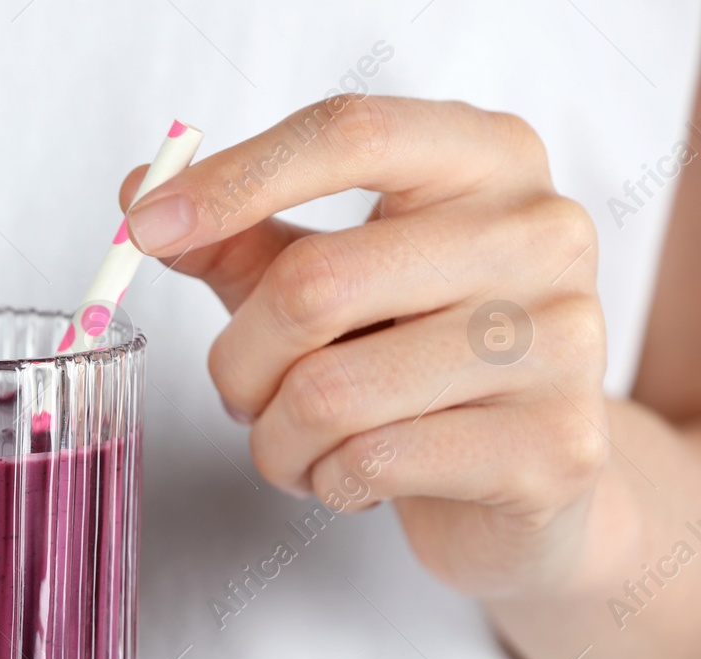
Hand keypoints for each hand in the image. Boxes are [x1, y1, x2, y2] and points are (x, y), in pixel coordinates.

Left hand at [122, 95, 610, 598]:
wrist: (527, 470)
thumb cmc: (412, 355)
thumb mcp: (324, 276)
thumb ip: (237, 236)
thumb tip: (138, 190)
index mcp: (488, 159)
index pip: (351, 134)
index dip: (234, 181)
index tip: (145, 227)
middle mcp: (542, 232)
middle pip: (316, 282)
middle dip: (239, 361)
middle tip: (240, 394)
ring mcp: (563, 340)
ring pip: (332, 393)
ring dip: (276, 439)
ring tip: (296, 444)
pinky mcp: (556, 446)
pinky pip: (374, 462)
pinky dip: (326, 482)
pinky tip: (350, 477)